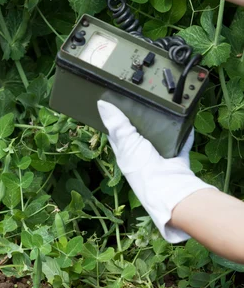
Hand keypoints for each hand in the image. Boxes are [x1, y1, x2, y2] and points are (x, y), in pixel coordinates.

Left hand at [97, 101, 215, 242]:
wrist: (169, 188)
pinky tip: (185, 121)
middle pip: (140, 134)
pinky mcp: (177, 159)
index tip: (117, 102)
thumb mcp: (126, 142)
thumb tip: (101, 104)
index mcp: (126, 153)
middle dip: (142, 120)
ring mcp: (160, 158)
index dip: (117, 119)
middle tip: (143, 99)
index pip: (117, 133)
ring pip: (161, 138)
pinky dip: (184, 134)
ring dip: (163, 126)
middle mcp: (141, 156)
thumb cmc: (142, 167)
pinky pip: (181, 143)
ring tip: (163, 105)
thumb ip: (117, 124)